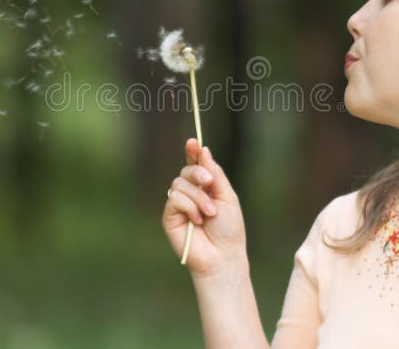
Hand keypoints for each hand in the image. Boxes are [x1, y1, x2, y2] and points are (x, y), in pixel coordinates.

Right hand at [162, 139, 247, 278]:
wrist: (223, 255)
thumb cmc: (229, 229)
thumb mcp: (227, 197)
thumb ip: (215, 174)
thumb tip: (204, 151)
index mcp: (205, 188)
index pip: (195, 165)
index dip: (192, 152)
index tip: (193, 142)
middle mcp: (190, 194)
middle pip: (185, 171)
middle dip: (198, 174)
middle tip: (209, 184)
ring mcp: (179, 205)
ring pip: (179, 184)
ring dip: (198, 198)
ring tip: (209, 214)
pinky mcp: (169, 217)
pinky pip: (174, 199)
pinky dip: (189, 207)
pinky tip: (197, 221)